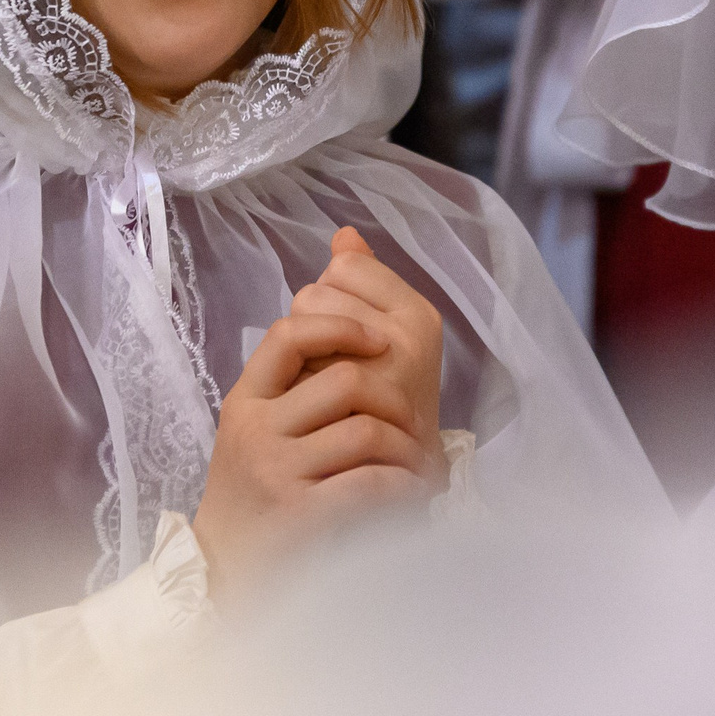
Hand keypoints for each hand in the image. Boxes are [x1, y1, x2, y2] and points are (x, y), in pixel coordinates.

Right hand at [193, 312, 444, 605]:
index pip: (288, 336)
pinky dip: (403, 485)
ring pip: (365, 431)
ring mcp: (275, 470)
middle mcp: (255, 430)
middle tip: (412, 424)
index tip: (381, 341)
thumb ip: (289, 397)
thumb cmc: (252, 499)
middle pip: (343, 379)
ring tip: (416, 465)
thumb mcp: (253, 436)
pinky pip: (370, 482)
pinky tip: (410, 493)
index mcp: (245, 402)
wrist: (225, 572)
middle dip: (393, 399)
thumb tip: (352, 350)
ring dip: (406, 448)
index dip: (340, 326)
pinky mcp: (298, 513)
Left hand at [288, 227, 447, 472]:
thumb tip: (343, 234)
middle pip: (318, 291)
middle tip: (338, 366)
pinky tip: (316, 406)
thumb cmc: (389, 403)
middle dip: (316, 324)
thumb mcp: (386, 335)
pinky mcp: (345, 402)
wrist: (399, 482)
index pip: (346, 265)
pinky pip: (295, 362)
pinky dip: (296, 379)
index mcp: (419, 315)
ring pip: (302, 321)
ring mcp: (376, 369)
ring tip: (329, 385)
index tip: (353, 334)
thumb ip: (366, 281)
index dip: (336, 296)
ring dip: (303, 350)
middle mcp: (404, 337)